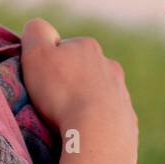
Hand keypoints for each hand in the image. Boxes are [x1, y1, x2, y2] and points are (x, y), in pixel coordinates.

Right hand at [20, 18, 138, 163]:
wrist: (99, 135)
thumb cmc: (62, 92)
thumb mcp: (37, 53)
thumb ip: (36, 32)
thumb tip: (39, 28)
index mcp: (89, 47)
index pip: (64, 48)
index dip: (50, 63)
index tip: (42, 81)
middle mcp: (110, 66)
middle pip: (83, 70)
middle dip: (71, 82)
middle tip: (54, 103)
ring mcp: (122, 94)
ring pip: (98, 94)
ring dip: (85, 103)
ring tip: (69, 121)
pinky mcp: (128, 120)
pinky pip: (109, 118)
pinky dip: (98, 123)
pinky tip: (86, 134)